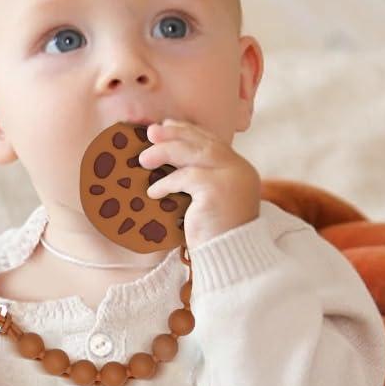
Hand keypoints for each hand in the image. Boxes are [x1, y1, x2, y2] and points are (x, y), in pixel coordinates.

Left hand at [138, 119, 261, 249]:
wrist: (231, 259)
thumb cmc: (217, 236)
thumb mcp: (210, 202)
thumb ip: (202, 180)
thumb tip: (170, 164)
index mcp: (241, 171)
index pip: (213, 143)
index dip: (189, 132)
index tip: (167, 126)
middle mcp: (240, 170)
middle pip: (204, 142)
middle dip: (175, 134)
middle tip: (151, 132)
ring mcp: (231, 177)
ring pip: (194, 153)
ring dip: (165, 152)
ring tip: (143, 159)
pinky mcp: (217, 188)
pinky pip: (185, 177)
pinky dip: (166, 183)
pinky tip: (153, 192)